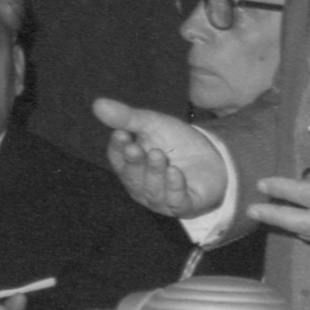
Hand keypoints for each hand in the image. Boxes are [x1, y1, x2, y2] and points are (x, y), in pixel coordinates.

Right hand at [92, 97, 227, 217]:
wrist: (212, 156)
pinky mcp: (185, 205)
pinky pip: (176, 201)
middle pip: (133, 177)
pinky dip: (174, 187)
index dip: (118, 148)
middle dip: (134, 162)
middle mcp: (142, 187)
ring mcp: (162, 199)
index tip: (121, 133)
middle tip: (135, 147)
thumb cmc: (174, 142)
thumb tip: (97, 104)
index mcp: (130, 167)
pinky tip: (175, 172)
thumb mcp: (151, 124)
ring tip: (158, 154)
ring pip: (153, 190)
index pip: (117, 160)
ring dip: (154, 172)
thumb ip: (126, 117)